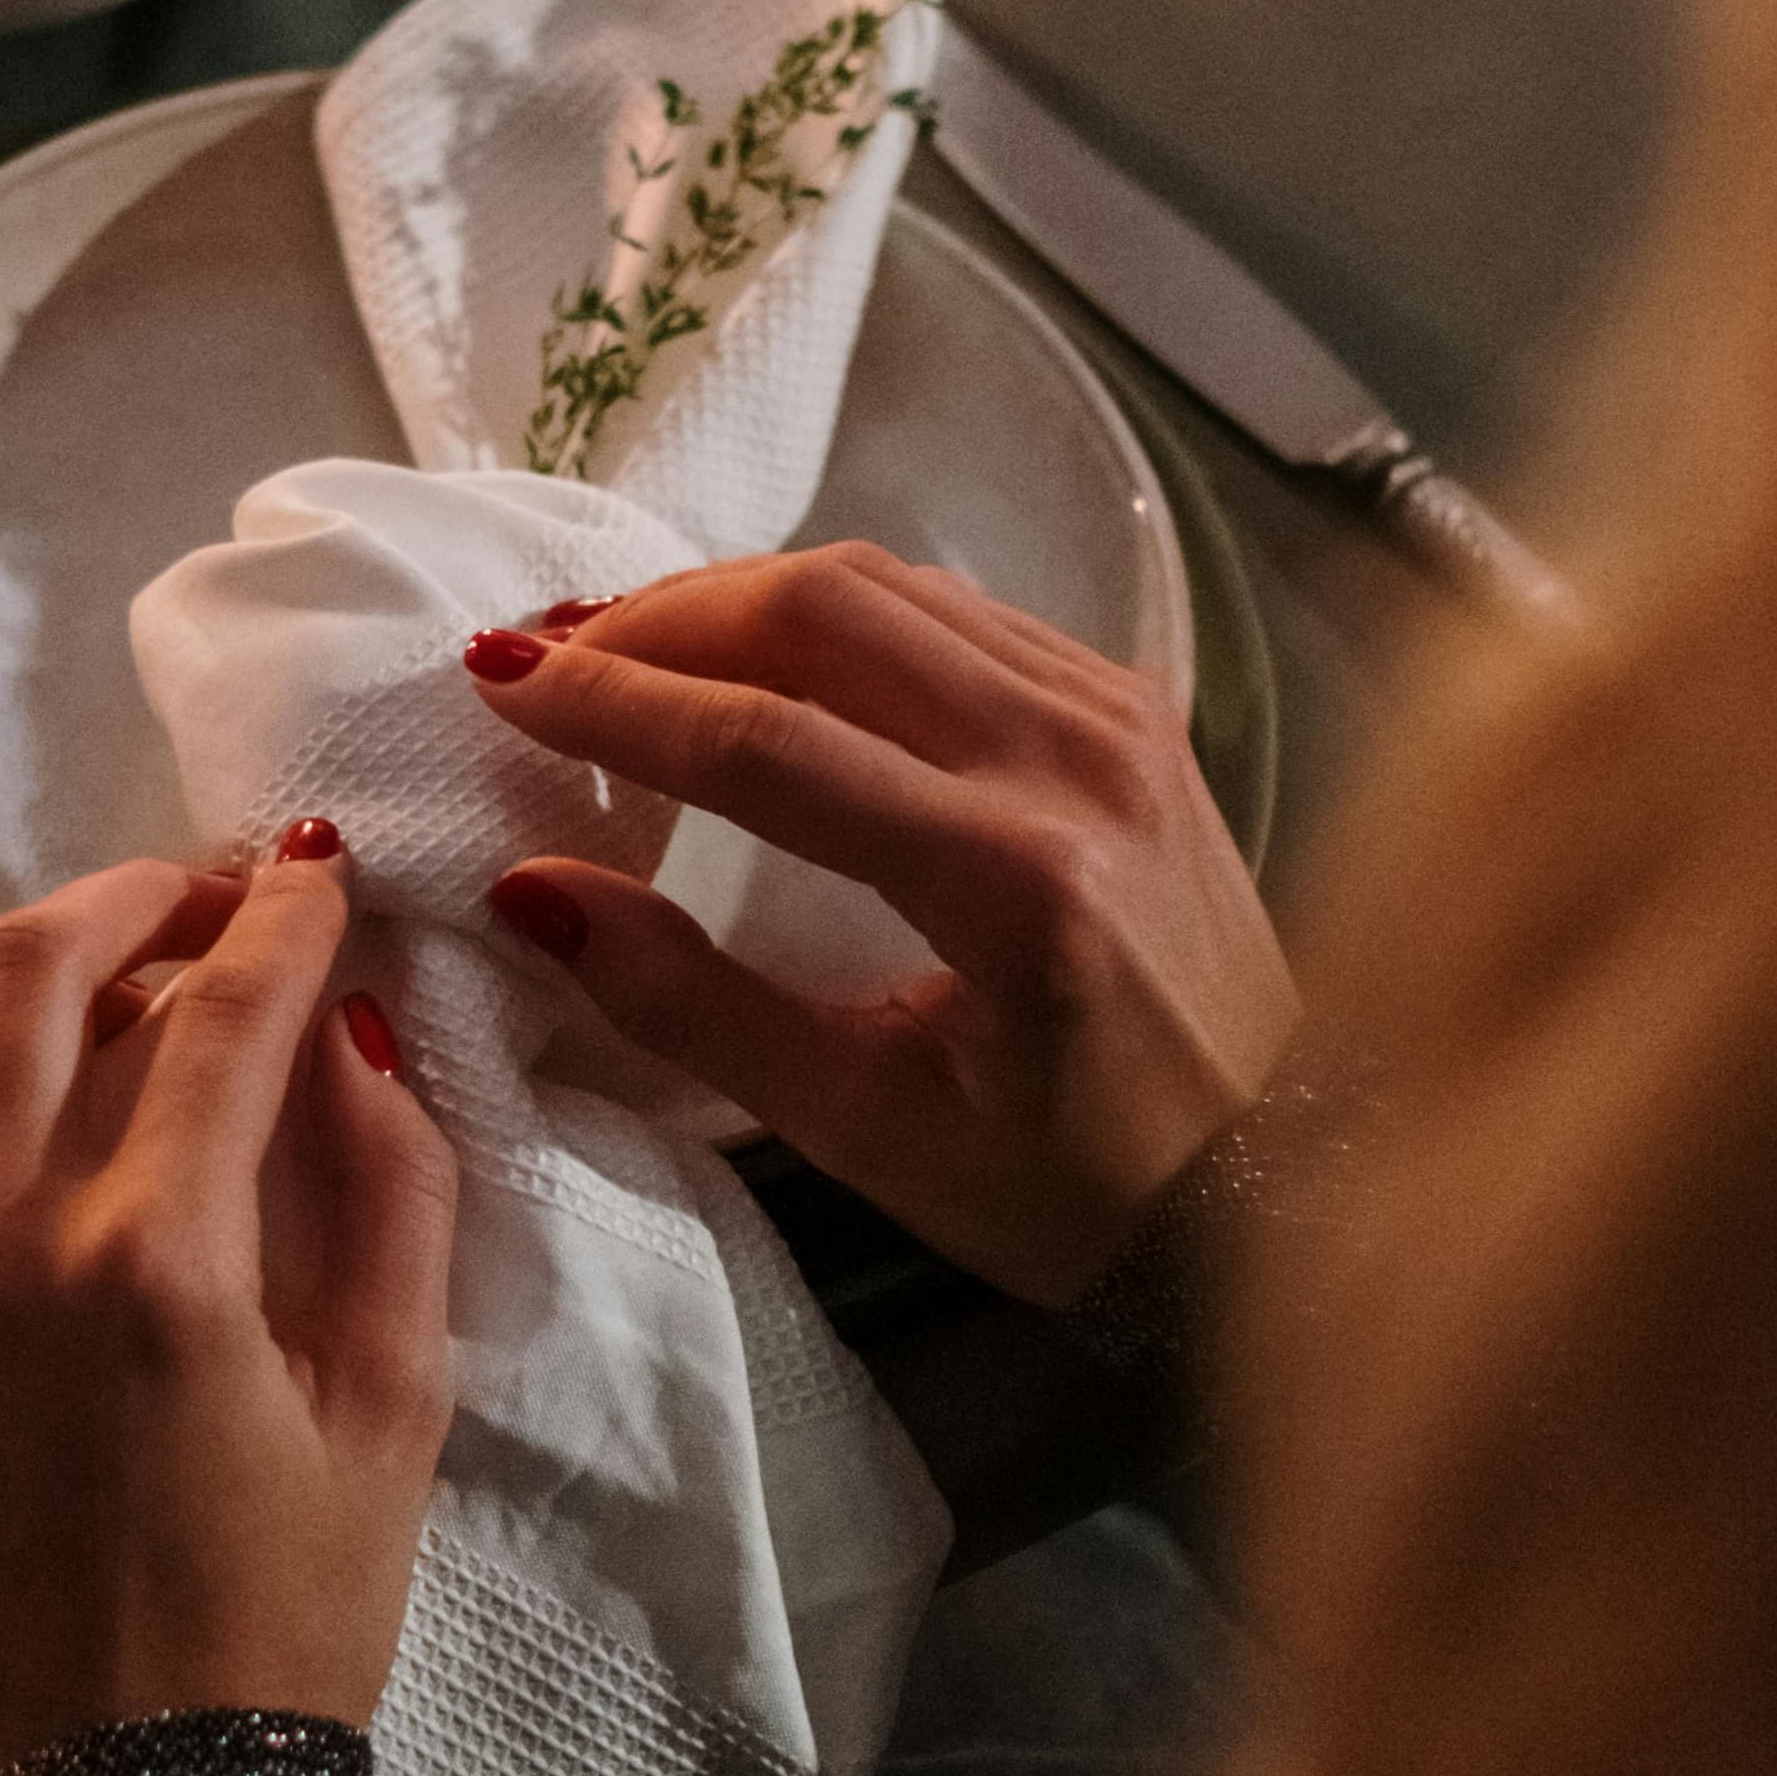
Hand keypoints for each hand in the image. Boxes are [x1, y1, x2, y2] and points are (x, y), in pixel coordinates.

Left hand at [0, 847, 456, 1775]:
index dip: (288, 912)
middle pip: (46, 964)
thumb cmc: (283, 1625)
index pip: (230, 1003)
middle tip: (209, 898)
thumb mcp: (399, 1412)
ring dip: (7, 962)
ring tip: (84, 976)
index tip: (318, 874)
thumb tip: (352, 1030)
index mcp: (170, 1260)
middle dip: (143, 892)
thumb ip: (394, 1196)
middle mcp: (6, 1243)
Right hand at [469, 546, 1294, 1304]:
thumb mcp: (869, 1133)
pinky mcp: (1137, 705)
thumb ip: (693, 1008)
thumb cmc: (1075, 1191)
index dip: (615, 702)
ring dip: (744, 595)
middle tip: (549, 653)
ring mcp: (1118, 714)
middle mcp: (1075, 761)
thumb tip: (536, 891)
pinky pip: (963, 610)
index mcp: (1012, 880)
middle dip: (663, 618)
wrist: (1279, 1180)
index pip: (770, 741)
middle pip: (827, 611)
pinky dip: (843, 608)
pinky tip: (768, 651)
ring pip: (895, 585)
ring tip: (630, 642)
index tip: (498, 683)